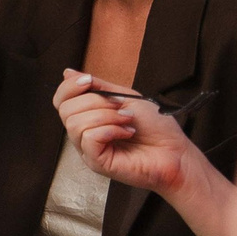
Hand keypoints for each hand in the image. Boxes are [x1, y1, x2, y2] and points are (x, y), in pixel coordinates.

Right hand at [56, 70, 203, 193]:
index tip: (89, 81)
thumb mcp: (125, 97)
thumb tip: (68, 72)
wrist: (175, 152)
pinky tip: (127, 133)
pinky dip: (110, 130)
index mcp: (88, 118)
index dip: (69, 87)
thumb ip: (98, 87)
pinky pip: (88, 138)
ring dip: (106, 116)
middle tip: (120, 107)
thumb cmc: (156, 127)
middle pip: (66, 110)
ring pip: (75, 123)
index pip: (61, 101)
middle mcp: (84, 134)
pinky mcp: (96, 163)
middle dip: (95, 101)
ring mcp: (88, 150)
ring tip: (127, 121)